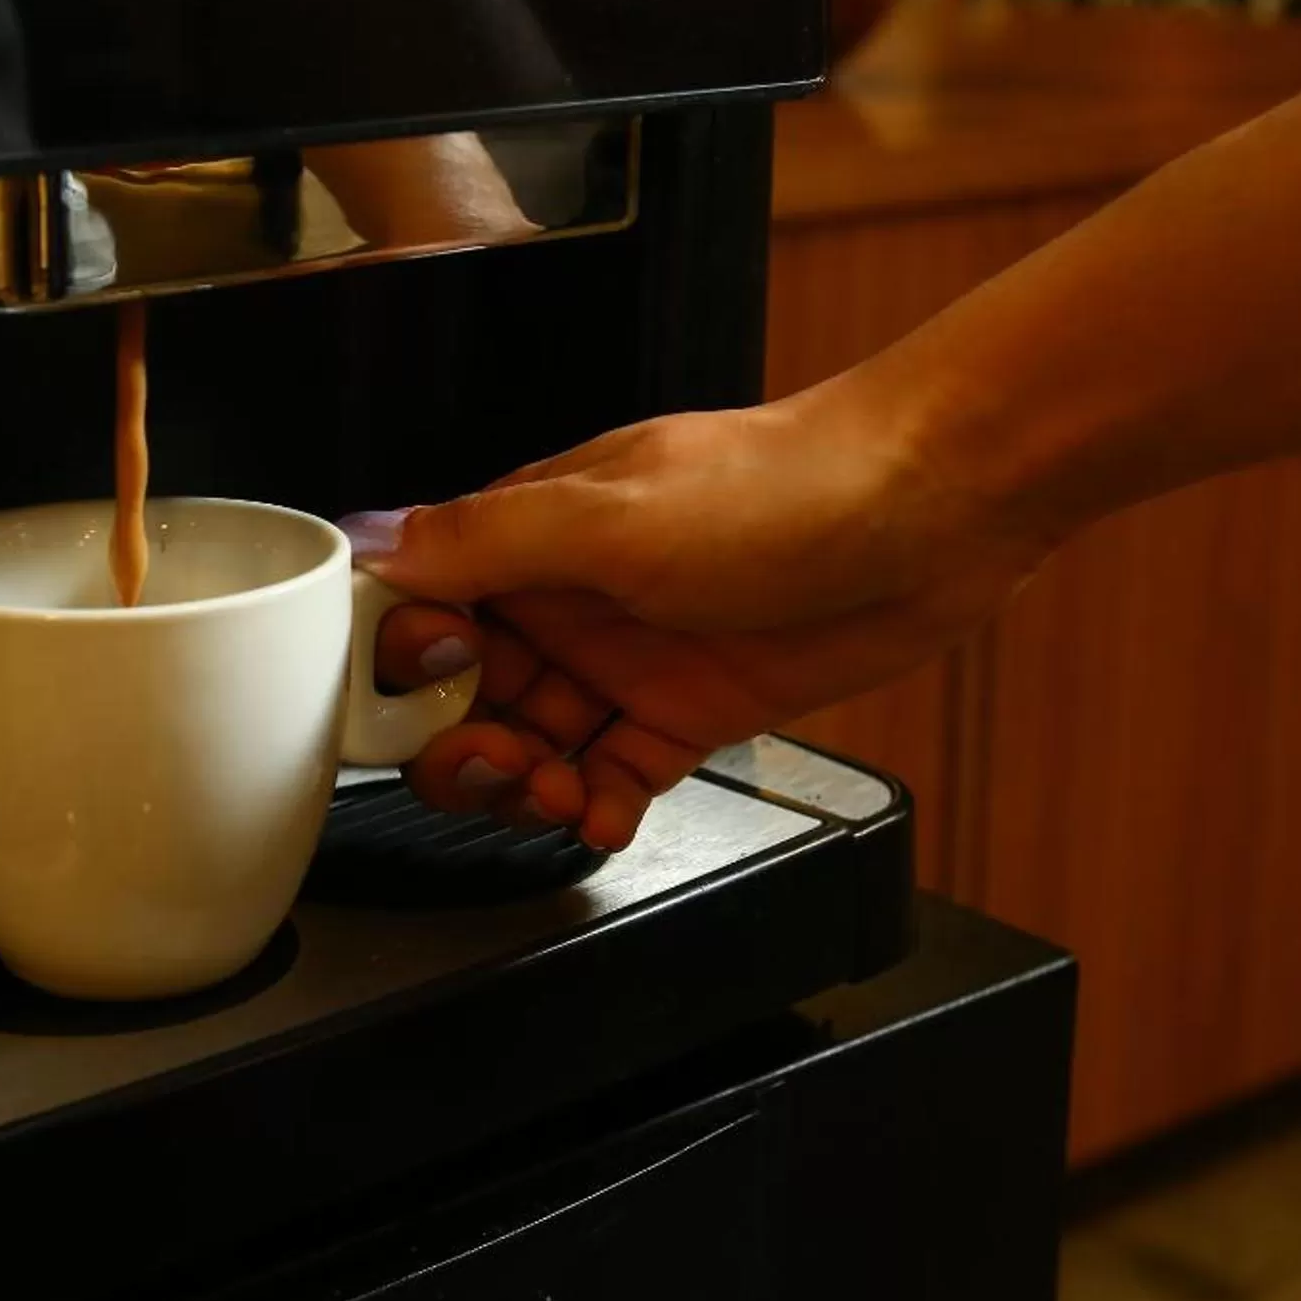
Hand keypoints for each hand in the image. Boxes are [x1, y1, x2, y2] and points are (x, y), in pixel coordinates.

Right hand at [357, 372, 1057, 851]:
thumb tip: (366, 546)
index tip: (417, 701)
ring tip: (556, 795)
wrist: (934, 508)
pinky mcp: (691, 710)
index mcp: (531, 533)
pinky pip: (615, 777)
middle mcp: (569, 597)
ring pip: (533, 747)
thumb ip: (485, 540)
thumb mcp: (613, 514)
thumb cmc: (787, 483)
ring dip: (526, 788)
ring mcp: (630, 657)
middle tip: (500, 764)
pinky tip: (601, 817)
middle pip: (464, 696)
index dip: (400, 667)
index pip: (418, 609)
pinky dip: (595, 809)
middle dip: (461, 746)